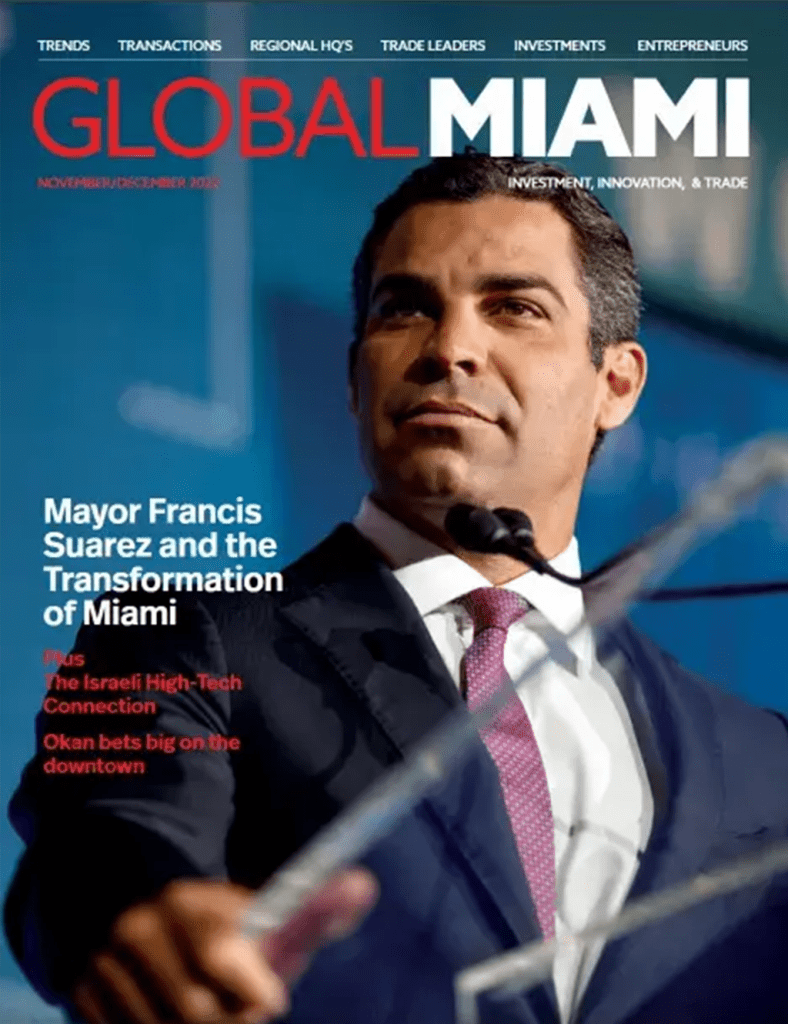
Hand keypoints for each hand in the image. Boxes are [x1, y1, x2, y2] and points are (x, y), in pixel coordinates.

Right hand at [72, 868, 377, 1023]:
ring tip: (213, 1014)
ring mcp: (105, 965)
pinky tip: (173, 1020)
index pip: (220, 959)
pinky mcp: (82, 995)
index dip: (254, 994)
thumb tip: (366, 886)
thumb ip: (310, 909)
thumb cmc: (213, 918)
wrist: (126, 900)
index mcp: (190, 904)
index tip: (268, 999)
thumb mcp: (256, 905)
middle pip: (193, 1013)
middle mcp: (142, 931)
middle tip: (241, 1015)